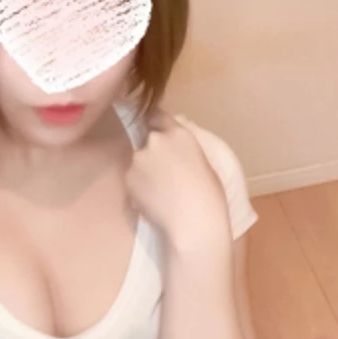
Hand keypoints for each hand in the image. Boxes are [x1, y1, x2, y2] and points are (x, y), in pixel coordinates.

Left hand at [126, 109, 230, 249]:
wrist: (193, 223)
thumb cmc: (209, 195)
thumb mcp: (202, 162)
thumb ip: (183, 151)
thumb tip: (174, 154)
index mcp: (178, 134)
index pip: (157, 116)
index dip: (155, 123)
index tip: (154, 128)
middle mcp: (155, 141)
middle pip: (148, 140)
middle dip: (153, 152)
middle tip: (164, 173)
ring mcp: (139, 159)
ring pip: (139, 161)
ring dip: (145, 170)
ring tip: (159, 191)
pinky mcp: (128, 178)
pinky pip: (133, 179)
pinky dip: (139, 187)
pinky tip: (153, 201)